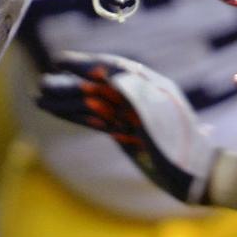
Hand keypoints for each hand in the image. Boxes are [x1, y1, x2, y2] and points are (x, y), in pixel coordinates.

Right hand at [36, 53, 214, 203]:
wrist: (197, 174)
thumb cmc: (184, 144)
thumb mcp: (160, 114)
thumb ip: (134, 91)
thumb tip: (107, 74)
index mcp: (150, 85)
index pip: (112, 67)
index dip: (85, 64)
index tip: (59, 61)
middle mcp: (138, 96)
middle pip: (97, 86)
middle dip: (69, 84)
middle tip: (41, 85)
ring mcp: (131, 115)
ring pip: (92, 104)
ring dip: (66, 100)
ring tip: (40, 97)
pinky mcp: (125, 133)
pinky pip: (95, 120)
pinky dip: (75, 116)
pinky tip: (57, 112)